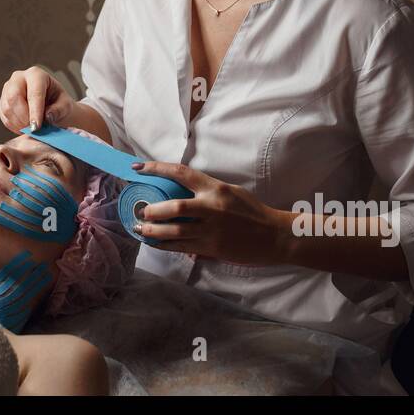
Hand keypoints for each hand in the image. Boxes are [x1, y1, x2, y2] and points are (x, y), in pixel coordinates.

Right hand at [0, 66, 73, 131]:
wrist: (51, 105)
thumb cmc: (59, 102)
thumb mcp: (66, 105)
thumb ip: (59, 110)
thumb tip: (47, 116)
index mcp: (36, 74)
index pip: (34, 92)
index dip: (35, 111)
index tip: (37, 127)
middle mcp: (19, 78)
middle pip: (14, 97)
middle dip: (24, 117)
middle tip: (34, 130)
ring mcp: (8, 89)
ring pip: (7, 108)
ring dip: (19, 123)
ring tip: (32, 130)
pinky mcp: (3, 101)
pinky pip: (4, 116)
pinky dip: (14, 126)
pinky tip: (25, 129)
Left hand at [130, 160, 288, 265]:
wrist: (275, 235)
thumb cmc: (252, 212)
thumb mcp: (231, 193)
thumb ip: (207, 193)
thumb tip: (181, 198)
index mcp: (216, 188)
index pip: (181, 172)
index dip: (156, 168)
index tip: (138, 167)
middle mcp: (211, 207)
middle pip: (173, 206)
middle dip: (152, 210)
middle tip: (141, 211)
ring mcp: (211, 229)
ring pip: (174, 230)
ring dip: (153, 230)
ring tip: (140, 229)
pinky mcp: (212, 247)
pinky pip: (182, 246)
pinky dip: (165, 245)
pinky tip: (155, 243)